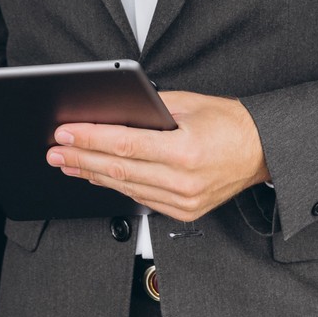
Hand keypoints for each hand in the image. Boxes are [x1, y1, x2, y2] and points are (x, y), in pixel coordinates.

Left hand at [46, 91, 268, 221]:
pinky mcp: (185, 212)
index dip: (89, 139)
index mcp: (184, 151)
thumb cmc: (229, 123)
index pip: (123, 144)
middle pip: (118, 169)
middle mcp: (183, 181)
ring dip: (91, 174)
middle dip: (80, 159)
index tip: (64, 133)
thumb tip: (110, 112)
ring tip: (67, 163)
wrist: (263, 150)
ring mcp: (184, 201)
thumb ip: (149, 109)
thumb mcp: (188, 104)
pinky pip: (141, 198)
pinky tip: (97, 176)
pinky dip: (116, 186)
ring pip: (125, 187)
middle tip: (54, 151)